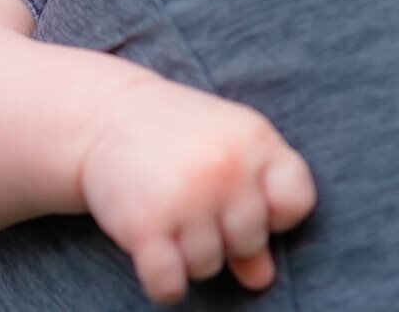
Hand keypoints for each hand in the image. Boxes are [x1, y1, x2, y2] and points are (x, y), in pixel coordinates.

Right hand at [78, 78, 315, 304]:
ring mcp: (187, 198)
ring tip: (165, 211)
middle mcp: (225, 168)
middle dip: (221, 233)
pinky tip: (150, 249)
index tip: (239, 197)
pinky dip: (161, 280)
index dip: (272, 212)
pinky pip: (170, 285)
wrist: (103, 113)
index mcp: (255, 140)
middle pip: (249, 242)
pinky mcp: (145, 225)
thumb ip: (253, 210)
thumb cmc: (175, 135)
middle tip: (189, 198)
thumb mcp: (223, 154)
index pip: (295, 203)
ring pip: (208, 267)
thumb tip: (260, 278)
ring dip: (185, 253)